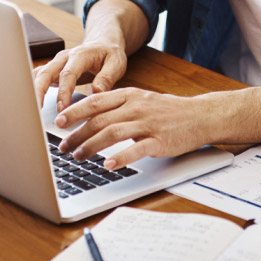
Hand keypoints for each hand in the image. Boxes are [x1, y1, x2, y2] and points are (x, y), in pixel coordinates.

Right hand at [33, 41, 127, 111]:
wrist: (103, 44)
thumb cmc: (110, 54)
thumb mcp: (116, 63)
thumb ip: (107, 77)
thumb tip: (97, 92)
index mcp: (80, 55)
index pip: (68, 74)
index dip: (63, 92)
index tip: (62, 108)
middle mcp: (64, 58)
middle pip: (46, 73)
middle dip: (39, 92)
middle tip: (38, 111)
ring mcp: (56, 63)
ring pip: (39, 76)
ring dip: (33, 92)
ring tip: (32, 110)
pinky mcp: (53, 70)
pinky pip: (38, 78)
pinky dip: (32, 90)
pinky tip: (31, 104)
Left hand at [55, 88, 208, 168]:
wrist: (201, 115)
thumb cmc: (170, 111)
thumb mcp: (143, 100)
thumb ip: (119, 106)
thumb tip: (89, 116)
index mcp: (132, 95)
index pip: (97, 101)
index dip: (75, 111)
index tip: (58, 121)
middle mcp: (138, 107)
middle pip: (100, 120)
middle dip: (78, 135)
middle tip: (64, 147)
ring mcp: (149, 123)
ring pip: (113, 133)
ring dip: (92, 146)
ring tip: (79, 157)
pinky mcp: (160, 140)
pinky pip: (137, 149)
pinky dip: (121, 157)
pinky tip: (108, 165)